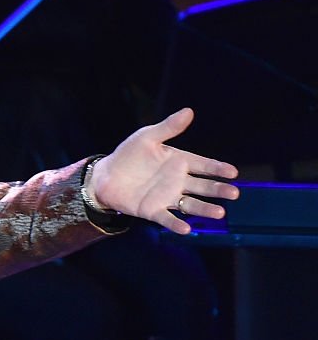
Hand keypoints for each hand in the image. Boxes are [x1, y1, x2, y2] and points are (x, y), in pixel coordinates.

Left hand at [88, 108, 238, 234]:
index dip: (218, 169)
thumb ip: (168, 128)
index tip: (232, 172)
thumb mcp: (147, 137)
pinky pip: (167, 218)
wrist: (105, 175)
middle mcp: (178, 181)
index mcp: (179, 162)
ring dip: (205, 209)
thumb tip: (188, 111)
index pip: (204, 165)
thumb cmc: (128, 155)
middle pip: (203, 187)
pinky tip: (186, 229)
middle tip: (234, 193)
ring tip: (219, 212)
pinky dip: (176, 224)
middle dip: (218, 190)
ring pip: (191, 204)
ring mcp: (167, 197)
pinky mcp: (153, 211)